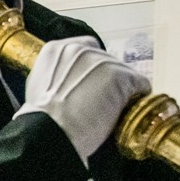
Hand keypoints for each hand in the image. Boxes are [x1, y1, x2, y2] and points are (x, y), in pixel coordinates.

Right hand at [15, 36, 150, 162]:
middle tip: (100, 100)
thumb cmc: (41, 118)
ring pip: (124, 72)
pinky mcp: (121, 76)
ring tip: (113, 109)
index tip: (89, 83)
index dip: (89, 69)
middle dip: (105, 79)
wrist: (51, 132)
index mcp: (56, 50)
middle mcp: (80, 49)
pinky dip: (138, 97)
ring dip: (121, 89)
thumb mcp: (38, 87)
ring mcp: (102, 61)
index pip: (85, 48)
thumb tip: (67, 81)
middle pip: (106, 59)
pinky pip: (141, 83)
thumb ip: (54, 75)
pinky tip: (128, 110)